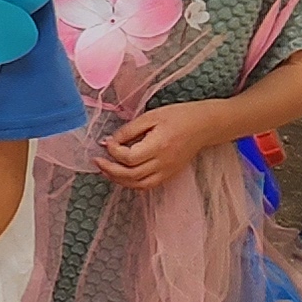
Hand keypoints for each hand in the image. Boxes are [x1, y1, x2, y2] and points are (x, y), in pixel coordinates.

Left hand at [96, 102, 237, 190]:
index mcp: (159, 145)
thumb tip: (110, 141)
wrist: (205, 125)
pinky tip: (123, 175)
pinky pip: (147, 185)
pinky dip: (132, 183)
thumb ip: (129, 129)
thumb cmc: (179, 116)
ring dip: (119, 180)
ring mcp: (167, 172)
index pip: (129, 157)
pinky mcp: (170, 175)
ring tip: (106, 170)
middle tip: (97, 161)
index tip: (107, 142)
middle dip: (110, 170)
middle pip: (131, 175)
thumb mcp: (152, 116)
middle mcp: (163, 163)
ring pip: (138, 185)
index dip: (113, 152)